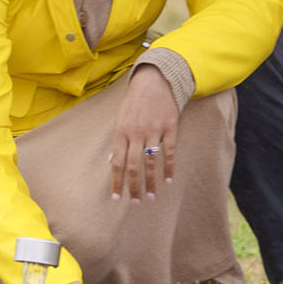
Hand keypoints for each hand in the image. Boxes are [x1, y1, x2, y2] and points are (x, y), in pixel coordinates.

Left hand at [110, 68, 177, 201]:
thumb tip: (112, 163)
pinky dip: (169, 167)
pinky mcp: (169, 126)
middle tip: (137, 203)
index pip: (117, 163)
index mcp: (121, 132)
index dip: (117, 182)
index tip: (116, 198)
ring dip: (151, 181)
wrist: (154, 80)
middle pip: (134, 166)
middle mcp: (136, 133)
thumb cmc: (134, 102)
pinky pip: (169, 151)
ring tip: (152, 197)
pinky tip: (168, 179)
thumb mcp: (120, 120)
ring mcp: (154, 130)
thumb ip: (117, 142)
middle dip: (134, 187)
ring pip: (151, 161)